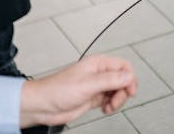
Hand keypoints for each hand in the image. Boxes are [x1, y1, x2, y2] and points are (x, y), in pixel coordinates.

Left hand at [19, 55, 136, 127]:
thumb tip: (129, 77)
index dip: (130, 78)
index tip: (130, 91)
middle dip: (123, 92)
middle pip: (122, 80)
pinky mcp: (92, 97)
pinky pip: (109, 99)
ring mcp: (96, 86)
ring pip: (117, 91)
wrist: (42, 106)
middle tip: (116, 101)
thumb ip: (109, 80)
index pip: (123, 66)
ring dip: (117, 100)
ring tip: (109, 107)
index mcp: (98, 64)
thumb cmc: (57, 90)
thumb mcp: (87, 84)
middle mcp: (98, 73)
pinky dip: (110, 105)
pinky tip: (104, 109)